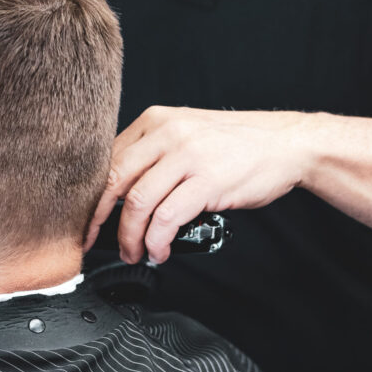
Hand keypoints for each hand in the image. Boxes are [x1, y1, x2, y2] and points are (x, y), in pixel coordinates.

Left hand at [84, 105, 310, 263]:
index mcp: (156, 119)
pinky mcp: (207, 180)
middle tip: (94, 241)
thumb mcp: (187, 133)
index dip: (92, 194)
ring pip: (137, 202)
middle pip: (114, 179)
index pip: (108, 157)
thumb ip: (155, 153)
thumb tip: (121, 191)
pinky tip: (160, 250)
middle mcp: (168, 132)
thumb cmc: (237, 144)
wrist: (284, 143)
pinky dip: (157, 241)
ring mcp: (188, 155)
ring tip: (136, 252)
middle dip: (97, 218)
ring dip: (130, 237)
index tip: (87, 218)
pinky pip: (167, 218)